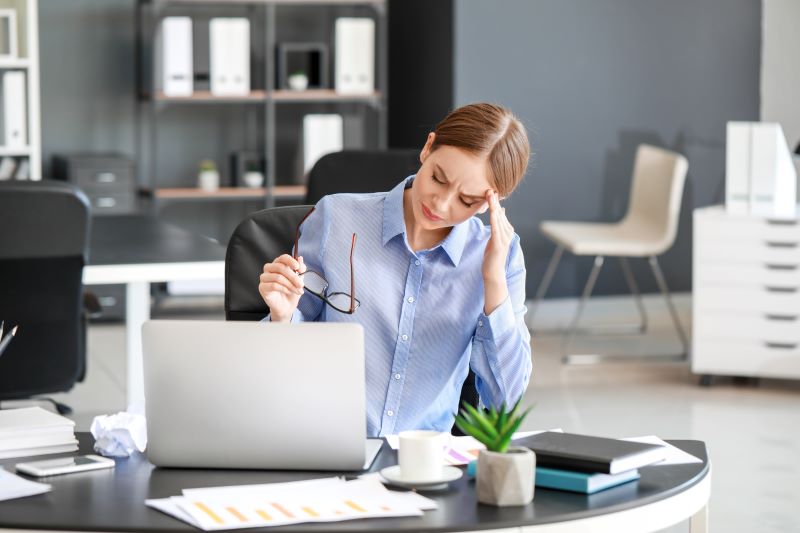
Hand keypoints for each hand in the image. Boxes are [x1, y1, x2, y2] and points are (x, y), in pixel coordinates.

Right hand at [258, 254, 305, 321]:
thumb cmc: (292, 291)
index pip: (282, 258)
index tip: (298, 267)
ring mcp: (264, 278)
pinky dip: (284, 289)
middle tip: (301, 284)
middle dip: (293, 276)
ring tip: (297, 291)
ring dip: (290, 285)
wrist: (287, 306)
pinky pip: (273, 285)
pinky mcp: (262, 287)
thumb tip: (300, 258)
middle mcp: (269, 269)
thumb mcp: (299, 280)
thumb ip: (300, 269)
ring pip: (278, 277)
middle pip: (280, 267)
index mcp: (278, 264)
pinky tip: (288, 292)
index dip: (290, 261)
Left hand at [482, 190, 511, 313]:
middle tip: (490, 188)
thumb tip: (500, 211)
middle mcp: (508, 233)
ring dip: (494, 206)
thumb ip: (497, 225)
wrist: (493, 273)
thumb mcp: (494, 238)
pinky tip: (493, 211)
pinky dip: (495, 218)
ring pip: (498, 218)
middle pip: (500, 214)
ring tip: (490, 195)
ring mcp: (505, 238)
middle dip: (495, 201)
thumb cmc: (491, 257)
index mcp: (506, 231)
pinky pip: (497, 228)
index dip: (495, 203)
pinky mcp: (500, 243)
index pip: (500, 214)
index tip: (490, 191)